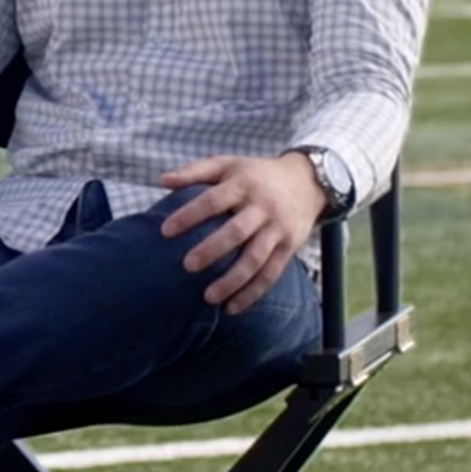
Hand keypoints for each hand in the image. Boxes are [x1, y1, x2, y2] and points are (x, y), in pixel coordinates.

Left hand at [157, 154, 328, 313]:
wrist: (308, 181)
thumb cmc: (257, 174)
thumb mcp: (228, 164)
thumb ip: (195, 171)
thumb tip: (162, 181)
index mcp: (243, 185)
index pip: (212, 201)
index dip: (189, 216)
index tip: (165, 231)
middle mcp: (262, 207)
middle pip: (236, 232)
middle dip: (211, 250)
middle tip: (187, 266)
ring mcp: (277, 229)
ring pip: (255, 259)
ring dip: (232, 280)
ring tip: (208, 297)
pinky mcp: (289, 247)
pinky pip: (271, 274)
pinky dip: (252, 293)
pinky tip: (232, 307)